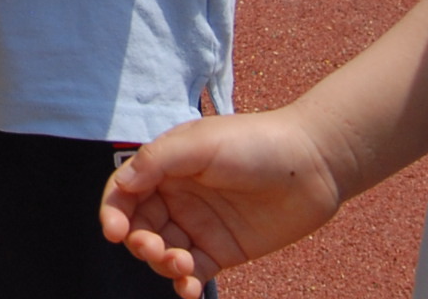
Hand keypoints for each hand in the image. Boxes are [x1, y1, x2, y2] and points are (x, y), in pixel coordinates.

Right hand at [97, 110, 347, 298]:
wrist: (315, 165)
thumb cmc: (256, 143)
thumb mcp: (201, 143)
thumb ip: (157, 161)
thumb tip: (121, 185)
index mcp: (166, 167)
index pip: (125, 192)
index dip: (112, 211)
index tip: (114, 232)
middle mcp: (177, 197)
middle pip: (139, 226)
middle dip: (139, 242)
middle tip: (153, 249)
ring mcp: (199, 226)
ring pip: (163, 253)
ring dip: (162, 264)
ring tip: (182, 265)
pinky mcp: (222, 251)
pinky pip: (193, 273)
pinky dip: (184, 284)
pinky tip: (189, 290)